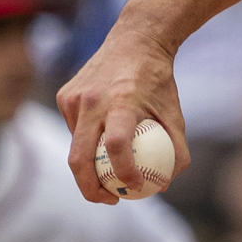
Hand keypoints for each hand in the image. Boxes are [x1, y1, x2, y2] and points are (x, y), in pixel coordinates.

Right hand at [56, 26, 189, 207]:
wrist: (135, 41)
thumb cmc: (159, 82)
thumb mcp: (176, 114)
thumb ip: (177, 151)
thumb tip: (163, 185)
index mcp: (122, 102)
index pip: (115, 146)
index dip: (122, 172)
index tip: (133, 188)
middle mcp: (93, 100)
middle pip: (80, 157)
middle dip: (90, 189)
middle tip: (109, 200)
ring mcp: (74, 97)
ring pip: (75, 145)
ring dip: (91, 164)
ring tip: (111, 170)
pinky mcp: (64, 96)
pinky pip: (73, 130)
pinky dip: (87, 140)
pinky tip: (103, 133)